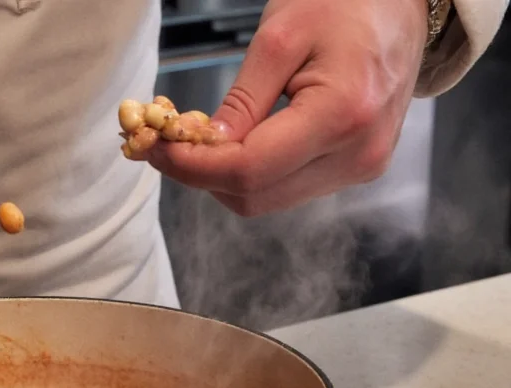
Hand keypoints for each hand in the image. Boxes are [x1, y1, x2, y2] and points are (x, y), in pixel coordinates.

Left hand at [148, 0, 428, 216]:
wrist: (403, 7)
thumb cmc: (344, 4)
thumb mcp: (280, 38)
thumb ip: (241, 100)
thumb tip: (202, 148)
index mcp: (341, 116)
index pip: (248, 170)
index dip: (192, 168)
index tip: (153, 149)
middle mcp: (357, 156)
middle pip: (254, 197)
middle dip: (201, 176)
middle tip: (165, 145)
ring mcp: (360, 168)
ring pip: (267, 199)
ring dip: (223, 179)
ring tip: (198, 142)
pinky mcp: (356, 169)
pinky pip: (287, 188)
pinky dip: (251, 174)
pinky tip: (236, 144)